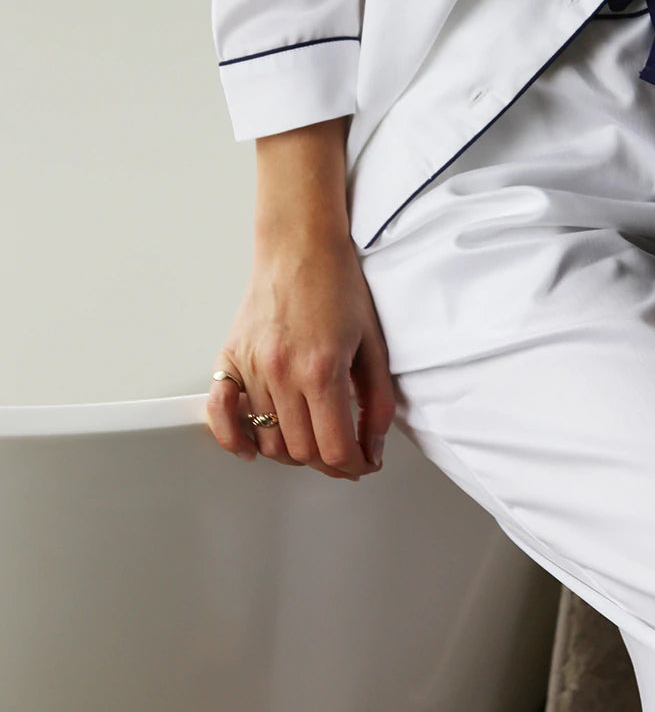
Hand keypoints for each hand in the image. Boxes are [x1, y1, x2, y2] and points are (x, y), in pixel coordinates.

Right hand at [205, 229, 395, 480]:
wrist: (301, 245)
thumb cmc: (338, 285)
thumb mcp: (373, 344)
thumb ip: (378, 401)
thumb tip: (372, 446)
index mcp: (322, 369)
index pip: (333, 449)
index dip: (352, 466)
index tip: (361, 462)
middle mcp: (282, 372)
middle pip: (301, 451)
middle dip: (328, 462)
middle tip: (344, 452)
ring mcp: (252, 367)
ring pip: (267, 440)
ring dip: (293, 451)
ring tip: (312, 437)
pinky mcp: (231, 358)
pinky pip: (220, 414)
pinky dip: (233, 439)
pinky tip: (251, 447)